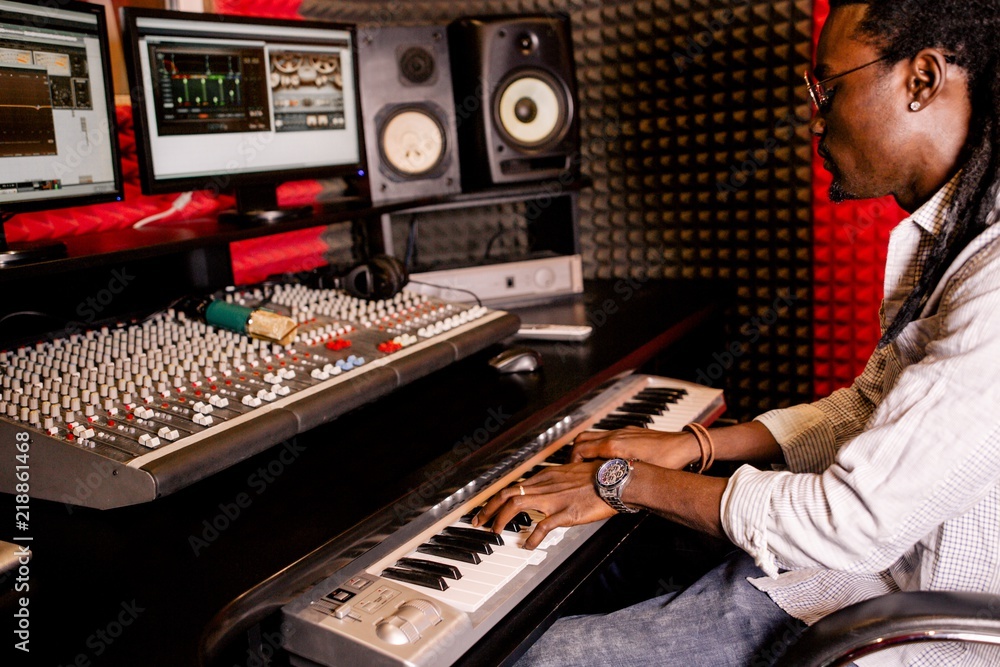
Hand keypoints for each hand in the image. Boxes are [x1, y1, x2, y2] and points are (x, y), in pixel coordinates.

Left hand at [472, 461, 615, 549]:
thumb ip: (557, 481)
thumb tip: (547, 490)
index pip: (514, 486)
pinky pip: (543, 526)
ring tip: (495, 532)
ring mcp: (555, 498)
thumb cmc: (599, 477)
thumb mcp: (572, 473)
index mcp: (547, 476)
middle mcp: (546, 485)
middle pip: (507, 494)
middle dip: (488, 508)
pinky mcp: (566, 512)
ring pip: (517, 505)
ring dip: (501, 519)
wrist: (617, 479)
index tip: (487, 508)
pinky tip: (526, 546)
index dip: (496, 498)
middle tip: (479, 521)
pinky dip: (531, 537)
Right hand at [571, 427, 698, 469]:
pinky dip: (599, 445)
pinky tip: (608, 458)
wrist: (684, 446)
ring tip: (588, 464)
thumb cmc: (666, 462)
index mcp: (613, 446)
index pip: (580, 449)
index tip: (570, 472)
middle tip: (574, 467)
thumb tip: (604, 489)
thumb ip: (618, 478)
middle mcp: (615, 436)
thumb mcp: (639, 474)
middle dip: (574, 453)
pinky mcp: (630, 431)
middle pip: (582, 439)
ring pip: (593, 435)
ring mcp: (622, 432)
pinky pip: (606, 435)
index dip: (571, 461)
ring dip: (586, 448)